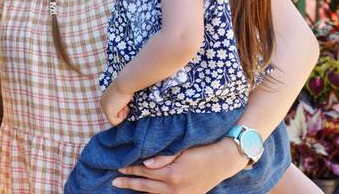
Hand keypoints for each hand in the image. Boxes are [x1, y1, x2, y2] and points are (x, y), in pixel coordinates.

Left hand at [100, 81, 132, 125]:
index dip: (122, 108)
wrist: (125, 83)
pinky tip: (124, 108)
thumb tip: (123, 107)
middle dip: (122, 112)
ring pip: (115, 119)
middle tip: (126, 104)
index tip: (124, 100)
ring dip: (123, 114)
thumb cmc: (126, 86)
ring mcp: (104, 108)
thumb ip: (119, 102)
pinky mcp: (108, 112)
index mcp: (104, 98)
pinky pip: (115, 122)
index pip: (114, 110)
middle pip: (113, 115)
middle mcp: (102, 103)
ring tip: (125, 105)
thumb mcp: (121, 95)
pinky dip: (122, 118)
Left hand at [112, 138, 246, 192]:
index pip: (145, 172)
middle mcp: (175, 188)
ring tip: (125, 187)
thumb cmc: (202, 150)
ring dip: (139, 191)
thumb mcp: (182, 149)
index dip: (131, 169)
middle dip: (130, 183)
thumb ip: (163, 157)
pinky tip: (145, 192)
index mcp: (172, 175)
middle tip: (114, 181)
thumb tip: (145, 164)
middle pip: (146, 187)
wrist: (223, 160)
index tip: (119, 167)